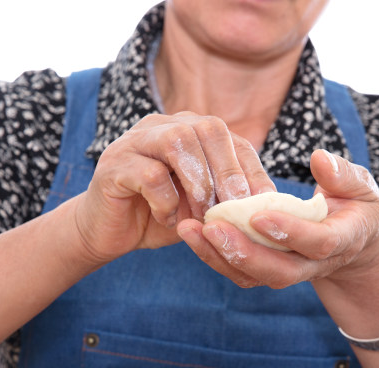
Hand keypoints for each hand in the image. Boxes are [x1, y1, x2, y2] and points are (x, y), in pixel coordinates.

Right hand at [72, 112, 273, 264]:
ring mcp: (136, 140)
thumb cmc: (161, 216)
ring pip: (179, 142)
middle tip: (234, 208)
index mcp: (190, 131)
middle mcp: (165, 126)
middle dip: (228, 171)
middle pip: (209, 128)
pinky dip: (166, 201)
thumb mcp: (202, 206)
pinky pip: (149, 173)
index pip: (231, 138)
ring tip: (202, 216)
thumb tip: (269, 203)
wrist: (108, 231)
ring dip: (199, 184)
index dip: (251, 170)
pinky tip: (168, 220)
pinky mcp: (114, 164)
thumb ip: (228, 197)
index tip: (262, 204)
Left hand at [177, 149, 378, 288]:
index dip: (289, 232)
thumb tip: (319, 159)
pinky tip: (191, 232)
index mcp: (341, 241)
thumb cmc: (354, 202)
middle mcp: (313, 265)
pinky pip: (238, 271)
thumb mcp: (360, 185)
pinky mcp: (266, 271)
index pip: (316, 243)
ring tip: (189, 229)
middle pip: (278, 271)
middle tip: (211, 227)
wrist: (351, 238)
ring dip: (218, 256)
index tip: (258, 214)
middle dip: (243, 252)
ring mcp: (288, 272)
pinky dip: (212, 256)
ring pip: (252, 276)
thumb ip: (342, 174)